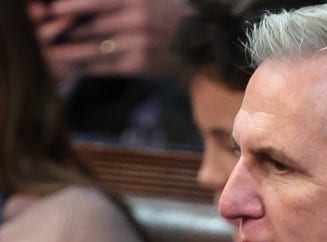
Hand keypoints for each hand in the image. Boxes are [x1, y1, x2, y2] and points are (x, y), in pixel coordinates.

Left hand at [27, 0, 190, 80]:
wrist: (201, 46)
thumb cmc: (167, 15)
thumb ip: (115, 0)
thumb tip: (70, 5)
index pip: (95, 2)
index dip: (69, 7)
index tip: (49, 10)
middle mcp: (137, 21)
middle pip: (88, 27)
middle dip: (61, 31)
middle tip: (40, 32)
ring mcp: (138, 45)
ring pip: (91, 49)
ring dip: (65, 52)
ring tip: (47, 52)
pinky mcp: (138, 65)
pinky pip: (102, 66)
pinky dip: (81, 66)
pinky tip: (66, 67)